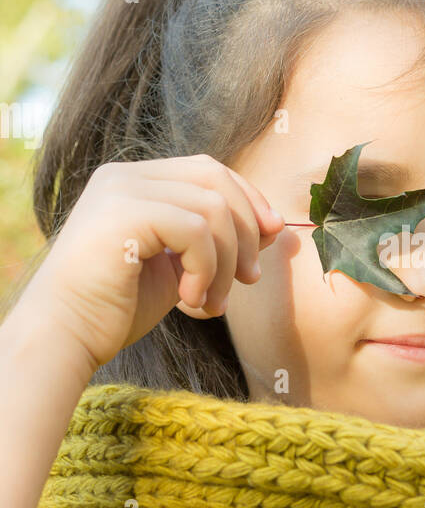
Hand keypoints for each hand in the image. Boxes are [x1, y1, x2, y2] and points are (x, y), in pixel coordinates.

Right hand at [20, 155, 284, 372]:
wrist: (66, 335)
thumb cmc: (116, 308)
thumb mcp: (179, 267)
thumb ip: (215, 242)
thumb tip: (275, 227)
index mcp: (135, 182)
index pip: (209, 171)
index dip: (249, 200)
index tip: (272, 238)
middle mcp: (125, 176)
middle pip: (216, 178)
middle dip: (247, 228)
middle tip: (250, 278)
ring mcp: (122, 190)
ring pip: (212, 208)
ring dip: (226, 262)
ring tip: (212, 302)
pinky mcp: (124, 213)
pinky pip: (196, 229)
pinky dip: (207, 269)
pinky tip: (190, 301)